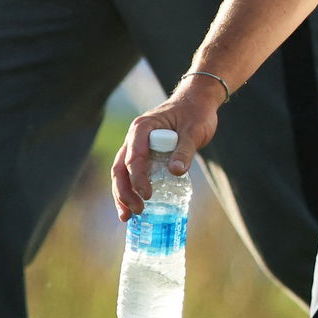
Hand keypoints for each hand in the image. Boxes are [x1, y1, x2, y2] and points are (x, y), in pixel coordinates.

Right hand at [111, 82, 222, 220]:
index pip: (134, 158)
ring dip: (123, 194)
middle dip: (124, 192)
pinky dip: (131, 189)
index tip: (147, 195)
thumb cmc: (196, 113)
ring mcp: (137, 145)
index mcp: (142, 128)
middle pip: (120, 168)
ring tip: (128, 216)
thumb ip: (185, 149)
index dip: (138, 179)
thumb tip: (176, 171)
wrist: (197, 102)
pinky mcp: (144, 153)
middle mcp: (134, 137)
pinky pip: (132, 173)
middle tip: (136, 211)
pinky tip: (134, 205)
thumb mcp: (194, 130)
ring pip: (122, 172)